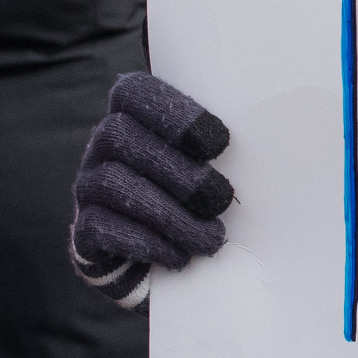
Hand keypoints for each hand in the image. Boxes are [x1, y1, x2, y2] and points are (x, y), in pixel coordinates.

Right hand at [69, 72, 233, 307]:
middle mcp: (102, 146)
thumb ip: (220, 150)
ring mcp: (87, 187)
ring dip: (168, 215)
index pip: (135, 92)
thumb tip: (275, 140)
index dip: (174, 113)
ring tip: (210, 238)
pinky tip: (178, 254)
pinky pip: (100, 227)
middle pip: (120, 136)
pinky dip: (145, 242)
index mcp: (133, 117)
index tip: (220, 143)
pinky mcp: (82, 231)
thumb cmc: (198, 202)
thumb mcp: (212, 168)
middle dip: (178, 171)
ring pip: (113, 184)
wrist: (166, 264)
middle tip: (221, 199)